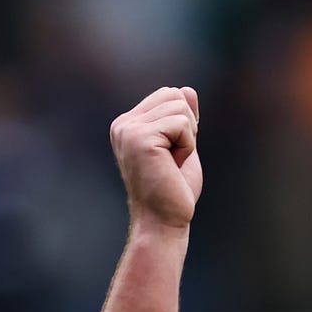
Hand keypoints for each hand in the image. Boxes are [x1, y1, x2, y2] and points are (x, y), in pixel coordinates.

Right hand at [110, 86, 202, 229]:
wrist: (164, 222)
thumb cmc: (173, 191)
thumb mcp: (182, 147)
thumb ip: (182, 119)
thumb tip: (187, 89)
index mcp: (128, 124)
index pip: (168, 94)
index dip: (184, 123)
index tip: (172, 154)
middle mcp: (123, 124)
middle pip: (174, 94)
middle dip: (187, 126)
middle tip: (174, 159)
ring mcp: (129, 130)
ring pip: (180, 107)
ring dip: (187, 139)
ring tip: (172, 164)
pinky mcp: (141, 138)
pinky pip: (182, 124)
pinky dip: (187, 146)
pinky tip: (173, 166)